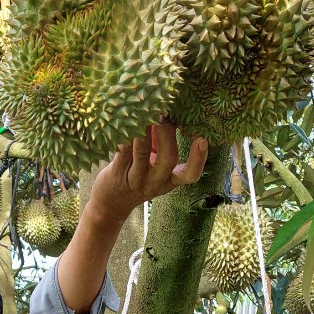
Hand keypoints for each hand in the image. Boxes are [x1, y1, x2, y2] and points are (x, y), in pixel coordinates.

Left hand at [88, 120, 207, 221]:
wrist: (110, 202)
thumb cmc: (136, 177)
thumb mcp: (153, 167)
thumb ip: (160, 145)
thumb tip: (166, 112)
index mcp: (169, 180)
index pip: (189, 175)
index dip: (198, 159)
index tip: (203, 139)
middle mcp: (155, 182)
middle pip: (167, 159)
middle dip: (167, 133)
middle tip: (162, 114)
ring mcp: (135, 178)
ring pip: (142, 152)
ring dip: (144, 129)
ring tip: (143, 110)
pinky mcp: (117, 172)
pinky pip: (123, 149)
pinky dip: (125, 132)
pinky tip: (125, 119)